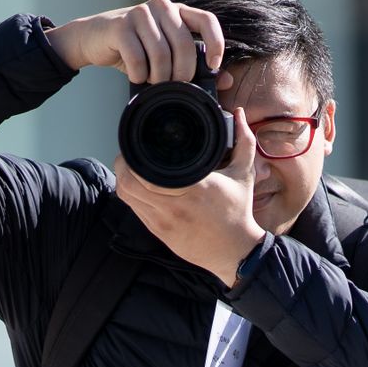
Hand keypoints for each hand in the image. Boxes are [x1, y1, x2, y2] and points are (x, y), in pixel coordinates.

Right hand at [48, 0, 225, 83]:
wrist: (94, 39)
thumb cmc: (135, 48)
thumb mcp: (167, 55)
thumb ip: (195, 64)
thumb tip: (227, 80)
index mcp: (178, 11)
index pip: (207, 21)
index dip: (216, 44)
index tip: (213, 66)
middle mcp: (162, 6)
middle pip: (184, 44)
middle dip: (182, 73)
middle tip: (174, 85)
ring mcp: (140, 13)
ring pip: (161, 53)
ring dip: (158, 76)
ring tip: (153, 82)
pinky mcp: (120, 25)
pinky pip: (137, 57)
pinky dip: (138, 74)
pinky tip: (136, 76)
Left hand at [114, 112, 269, 282]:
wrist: (235, 252)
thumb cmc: (239, 212)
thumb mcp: (244, 174)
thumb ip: (243, 141)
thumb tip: (240, 114)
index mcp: (195, 188)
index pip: (149, 171)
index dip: (134, 157)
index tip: (136, 144)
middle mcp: (175, 205)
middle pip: (129, 182)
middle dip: (123, 165)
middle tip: (127, 154)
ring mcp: (164, 221)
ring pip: (127, 197)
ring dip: (123, 180)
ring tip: (128, 169)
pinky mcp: (159, 232)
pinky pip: (134, 210)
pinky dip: (131, 196)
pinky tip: (136, 187)